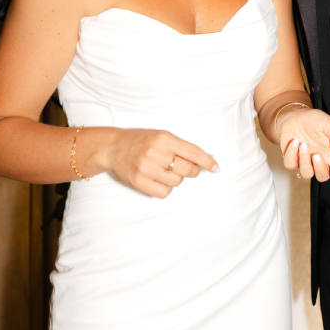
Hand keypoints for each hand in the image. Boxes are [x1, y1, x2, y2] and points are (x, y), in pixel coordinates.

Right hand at [99, 129, 217, 198]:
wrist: (113, 147)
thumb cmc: (141, 141)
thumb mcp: (161, 136)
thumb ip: (181, 147)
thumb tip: (205, 159)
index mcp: (163, 138)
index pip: (192, 151)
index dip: (207, 161)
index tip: (216, 168)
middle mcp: (154, 152)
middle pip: (187, 170)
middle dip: (192, 171)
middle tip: (186, 168)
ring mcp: (145, 168)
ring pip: (177, 182)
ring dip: (176, 179)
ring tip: (165, 170)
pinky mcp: (138, 182)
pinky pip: (164, 192)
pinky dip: (166, 188)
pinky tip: (159, 179)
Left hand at [279, 108, 329, 183]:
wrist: (297, 116)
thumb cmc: (315, 120)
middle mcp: (320, 161)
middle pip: (322, 177)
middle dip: (319, 168)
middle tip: (316, 155)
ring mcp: (305, 161)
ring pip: (306, 173)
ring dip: (304, 160)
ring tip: (303, 144)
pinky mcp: (292, 158)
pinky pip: (290, 165)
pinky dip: (292, 154)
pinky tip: (295, 141)